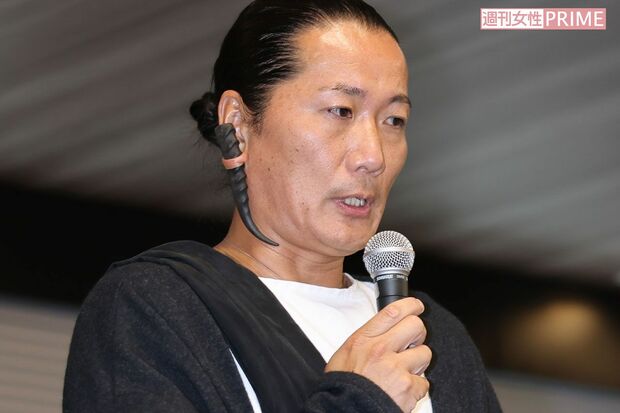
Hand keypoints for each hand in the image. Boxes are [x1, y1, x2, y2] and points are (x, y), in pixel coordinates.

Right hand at [325, 297, 430, 411]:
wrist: (346, 409)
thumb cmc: (343, 385)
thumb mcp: (345, 353)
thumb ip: (365, 339)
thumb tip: (380, 331)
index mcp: (363, 339)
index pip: (392, 312)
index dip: (410, 305)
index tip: (416, 306)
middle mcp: (380, 350)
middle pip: (415, 326)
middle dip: (418, 333)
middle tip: (413, 342)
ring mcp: (396, 368)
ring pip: (425, 353)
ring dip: (418, 363)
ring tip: (405, 371)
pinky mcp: (407, 387)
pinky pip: (424, 382)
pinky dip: (416, 387)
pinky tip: (403, 390)